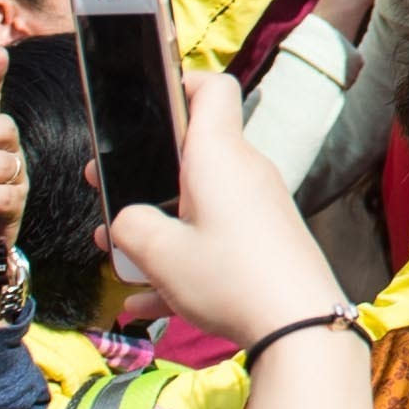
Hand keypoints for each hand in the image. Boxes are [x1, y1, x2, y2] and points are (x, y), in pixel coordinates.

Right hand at [102, 71, 349, 342]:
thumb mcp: (159, 253)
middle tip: (108, 192)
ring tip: (121, 258)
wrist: (300, 326)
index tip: (149, 99)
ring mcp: (259, 206)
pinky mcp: (267, 239)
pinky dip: (184, 262)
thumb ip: (129, 228)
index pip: (209, 88)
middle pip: (191, 154)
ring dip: (160, 227)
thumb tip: (125, 224)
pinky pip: (216, 240)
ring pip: (198, 204)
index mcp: (217, 154)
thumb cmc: (230, 278)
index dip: (180, 82)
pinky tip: (147, 304)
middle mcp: (243, 171)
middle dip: (146, 174)